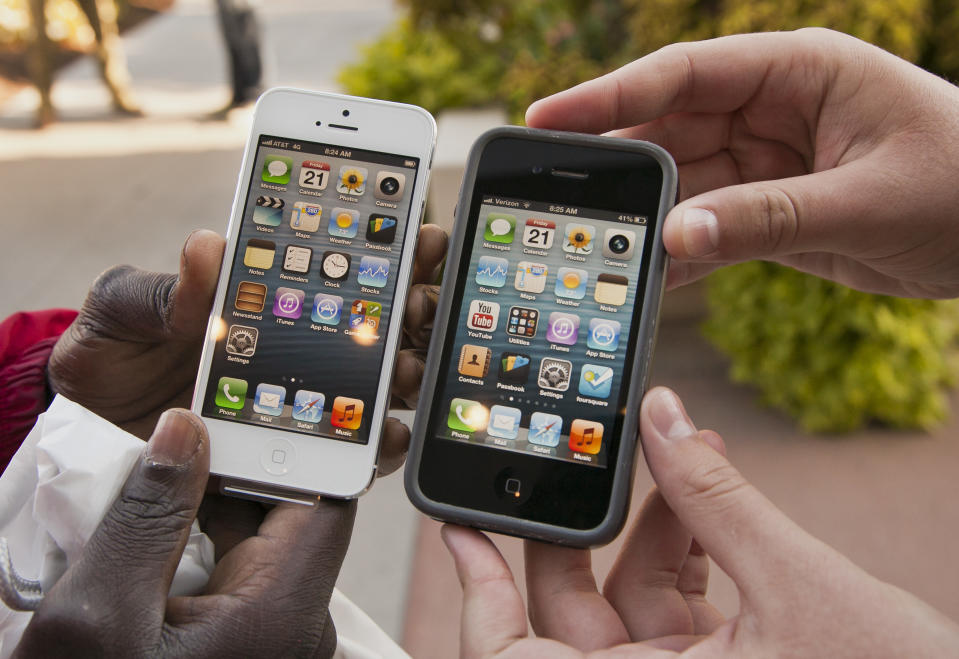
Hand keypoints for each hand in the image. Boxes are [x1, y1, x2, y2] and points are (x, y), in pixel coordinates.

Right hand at [13, 409, 352, 657]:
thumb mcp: (99, 612)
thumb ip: (148, 513)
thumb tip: (185, 431)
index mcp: (284, 613)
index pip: (324, 502)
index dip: (297, 448)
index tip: (258, 405)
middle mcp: (294, 623)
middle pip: (289, 515)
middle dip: (238, 471)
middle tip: (189, 430)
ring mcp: (269, 634)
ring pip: (256, 539)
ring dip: (209, 505)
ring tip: (162, 474)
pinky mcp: (243, 639)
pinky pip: (232, 570)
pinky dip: (197, 541)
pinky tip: (155, 525)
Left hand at [46, 225, 447, 473]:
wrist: (94, 437)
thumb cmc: (110, 359)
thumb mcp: (118, 314)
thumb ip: (158, 288)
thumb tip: (206, 246)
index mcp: (259, 299)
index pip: (331, 267)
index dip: (381, 248)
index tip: (419, 234)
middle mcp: (290, 346)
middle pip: (369, 323)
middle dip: (410, 308)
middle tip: (423, 300)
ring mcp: (295, 399)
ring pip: (370, 383)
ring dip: (402, 371)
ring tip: (408, 368)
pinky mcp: (290, 449)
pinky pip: (344, 444)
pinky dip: (377, 442)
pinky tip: (391, 435)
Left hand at [442, 387, 958, 656]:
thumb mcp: (800, 586)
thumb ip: (721, 500)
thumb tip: (665, 419)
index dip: (480, 597)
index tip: (460, 531)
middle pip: (573, 612)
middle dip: (586, 527)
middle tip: (585, 458)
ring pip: (631, 598)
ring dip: (655, 524)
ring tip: (681, 457)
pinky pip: (677, 603)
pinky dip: (691, 548)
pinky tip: (708, 495)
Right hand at [526, 28, 958, 297]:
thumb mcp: (867, 199)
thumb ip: (767, 218)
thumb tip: (674, 239)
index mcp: (798, 72)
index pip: (685, 74)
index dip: (608, 96)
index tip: (546, 119)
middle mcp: (773, 112)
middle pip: (670, 130)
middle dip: (617, 167)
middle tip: (554, 199)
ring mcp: (769, 164)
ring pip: (685, 188)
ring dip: (646, 221)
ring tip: (595, 250)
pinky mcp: (773, 213)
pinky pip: (712, 231)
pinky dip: (682, 256)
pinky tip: (648, 278)